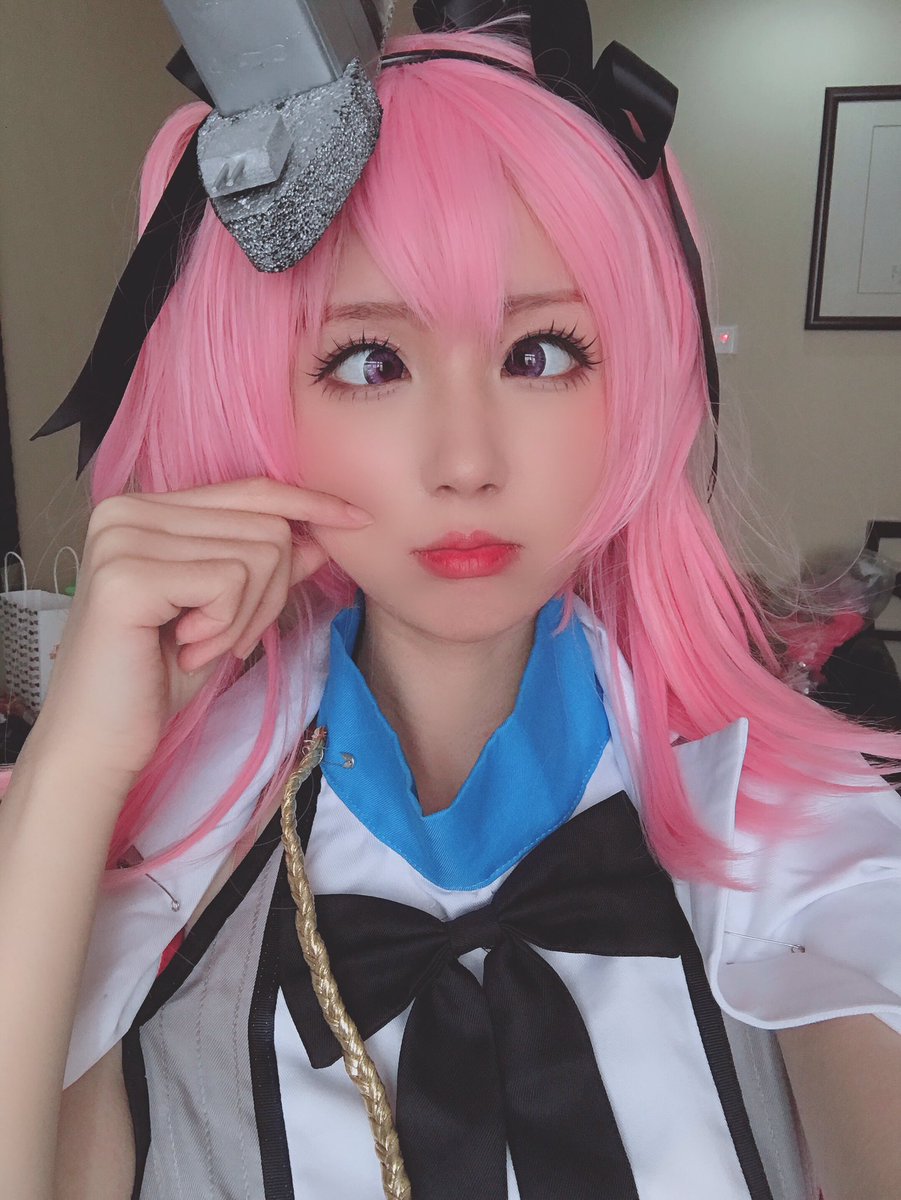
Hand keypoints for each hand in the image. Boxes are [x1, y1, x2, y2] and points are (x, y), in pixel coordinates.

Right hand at [29, 478, 370, 793]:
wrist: (100, 740)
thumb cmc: (157, 677)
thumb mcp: (226, 614)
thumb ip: (268, 568)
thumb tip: (322, 535)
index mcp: (147, 507)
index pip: (250, 489)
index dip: (308, 504)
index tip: (356, 519)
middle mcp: (127, 508)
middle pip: (265, 526)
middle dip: (269, 594)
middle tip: (223, 639)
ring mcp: (123, 537)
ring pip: (257, 555)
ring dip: (245, 617)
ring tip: (198, 645)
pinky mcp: (127, 574)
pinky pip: (230, 583)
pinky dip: (225, 626)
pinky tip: (184, 648)